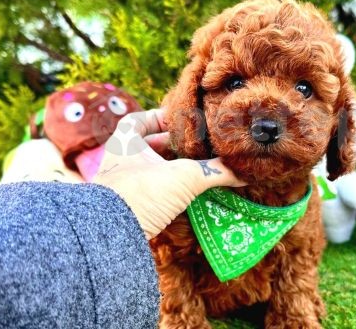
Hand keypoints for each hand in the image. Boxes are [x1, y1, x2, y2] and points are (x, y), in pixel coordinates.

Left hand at [93, 109, 245, 239]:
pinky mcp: (127, 207)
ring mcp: (122, 185)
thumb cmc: (141, 194)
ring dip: (171, 169)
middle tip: (197, 146)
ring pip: (150, 170)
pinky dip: (167, 190)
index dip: (161, 117)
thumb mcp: (184, 177)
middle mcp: (120, 161)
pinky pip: (150, 191)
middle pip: (148, 145)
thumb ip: (215, 172)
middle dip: (173, 146)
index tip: (182, 121)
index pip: (139, 119)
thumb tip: (246, 170)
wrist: (110, 238)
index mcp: (125, 143)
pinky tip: (186, 194)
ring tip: (197, 168)